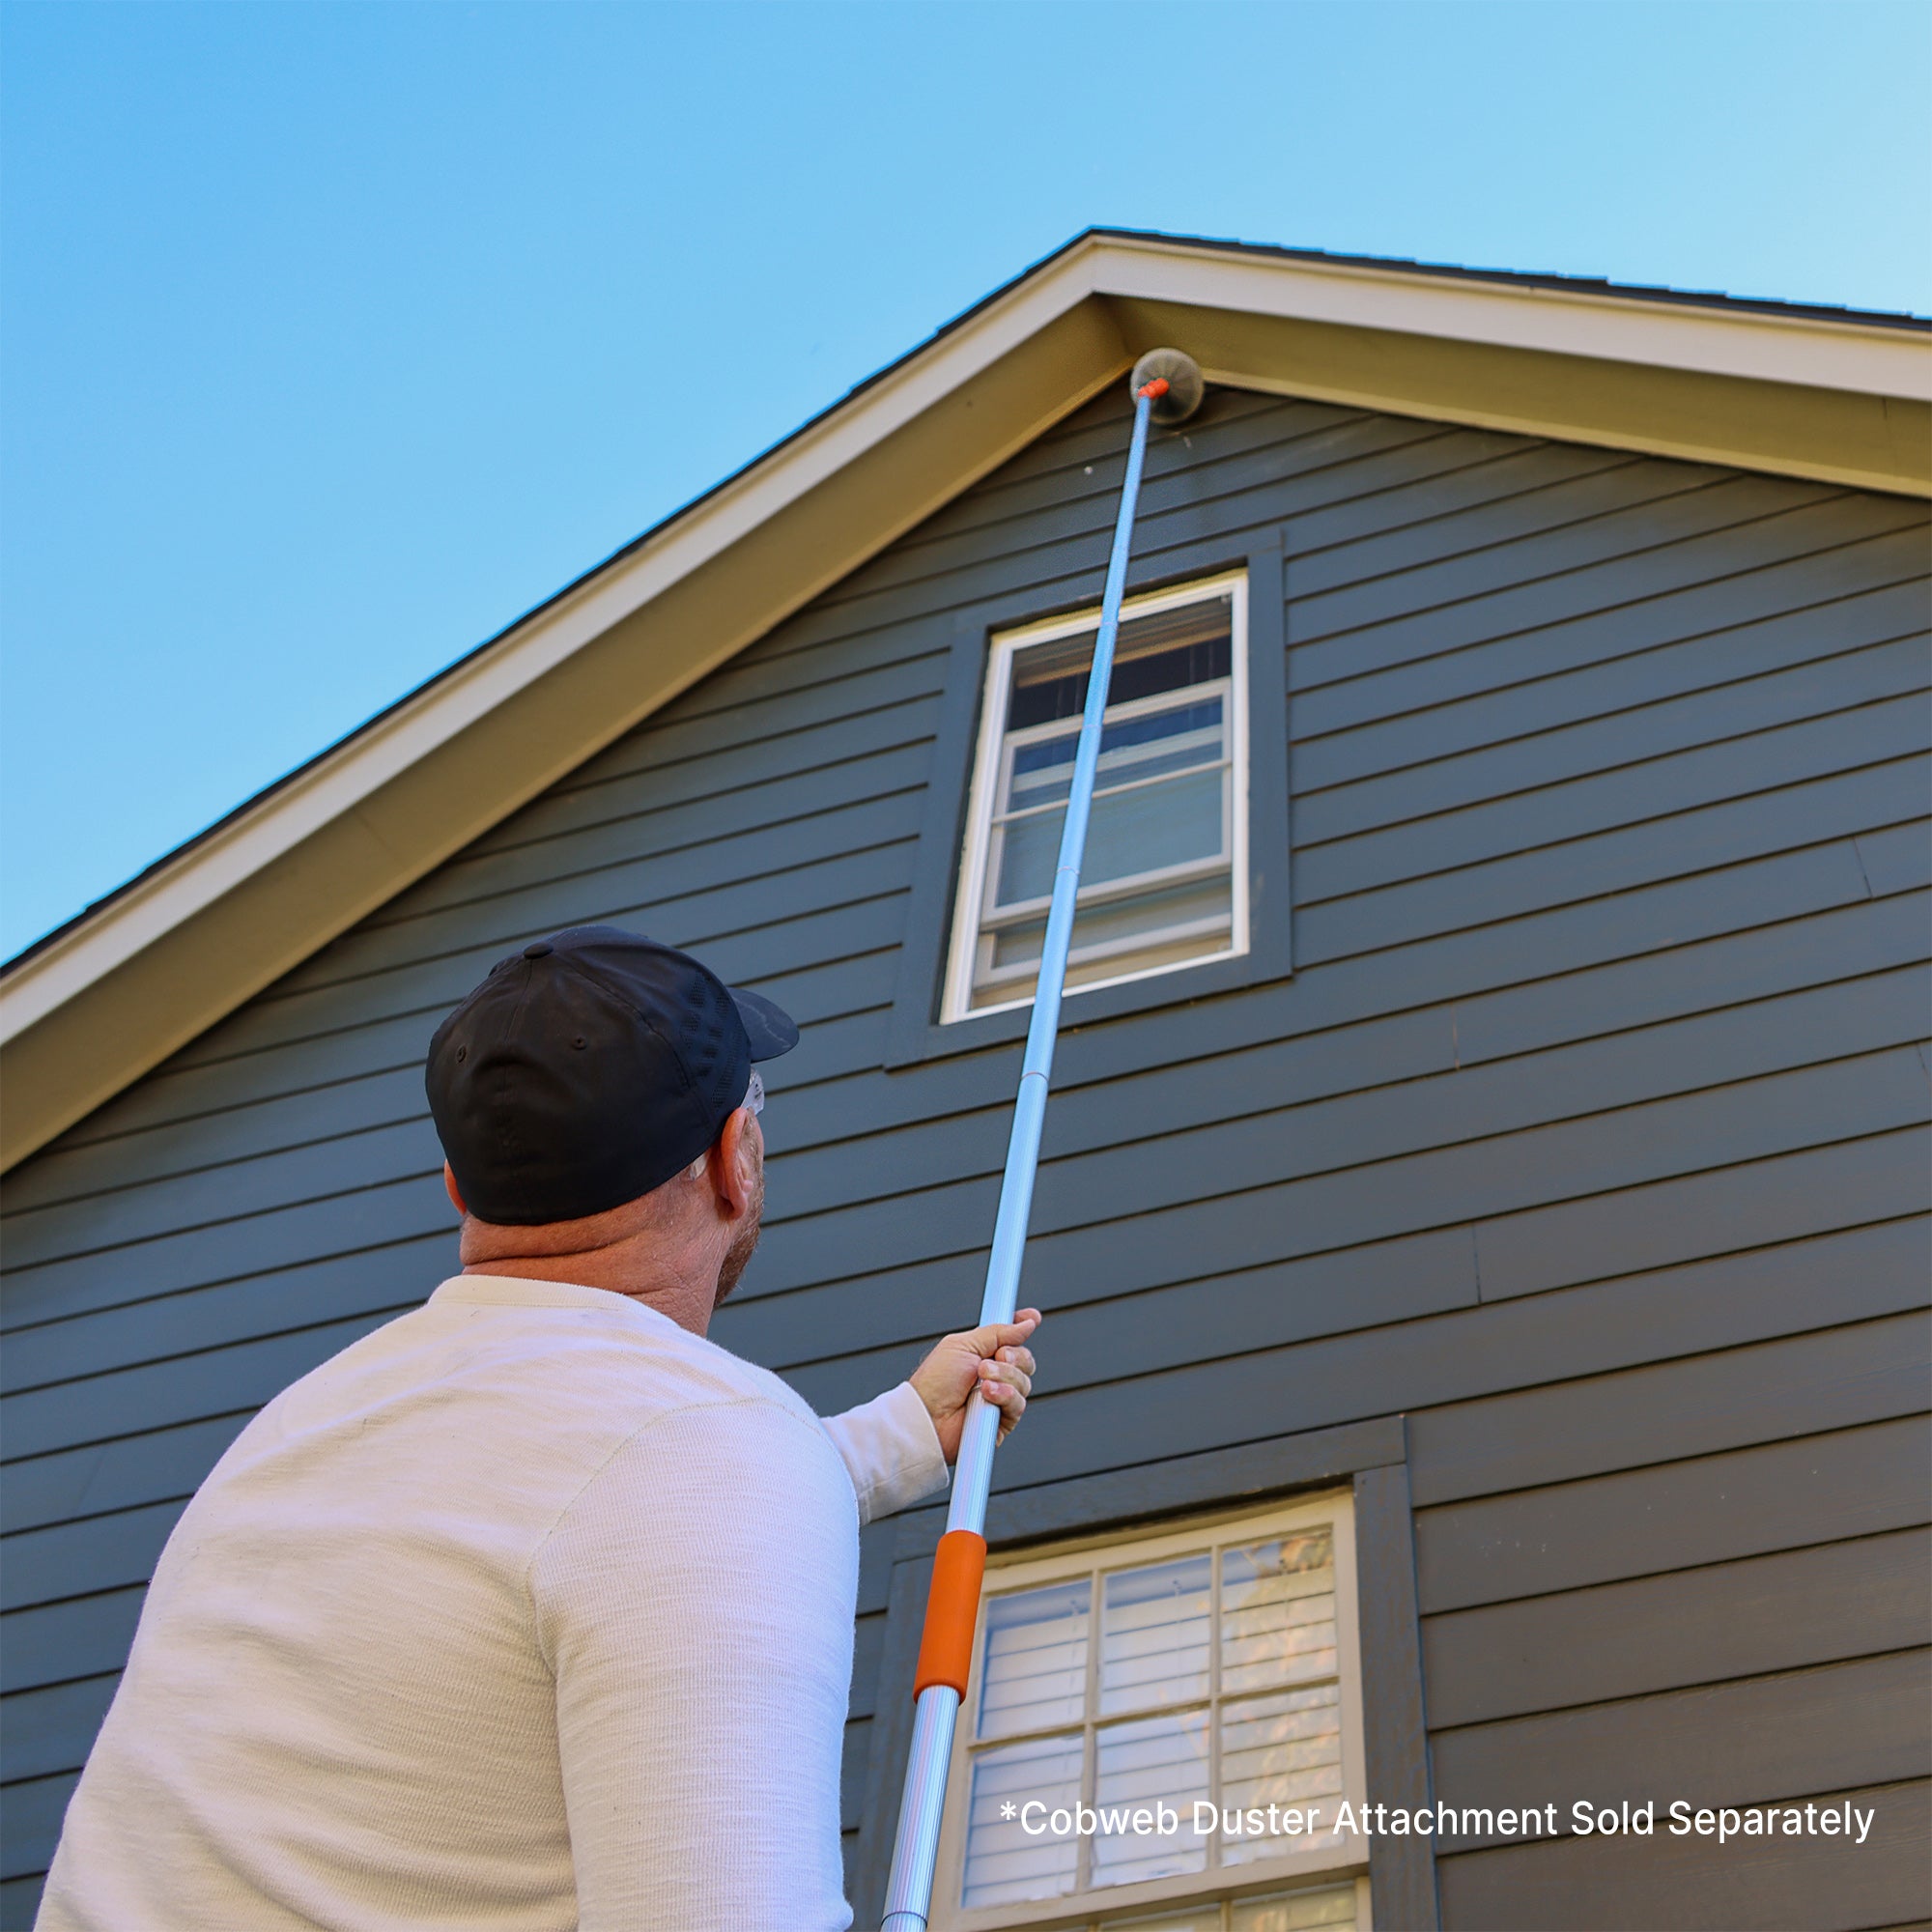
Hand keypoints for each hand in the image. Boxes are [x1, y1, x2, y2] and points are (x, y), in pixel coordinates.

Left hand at [909, 1311, 1039, 1462]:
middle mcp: (995, 1376)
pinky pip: (1019, 1404)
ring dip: (1005, 1377)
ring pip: (1024, 1382)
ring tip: (982, 1380)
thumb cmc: (935, 1382)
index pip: (1011, 1339)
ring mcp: (1000, 1399)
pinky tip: (987, 1395)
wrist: (927, 1415)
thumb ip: (997, 1333)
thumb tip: (1026, 1322)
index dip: (1022, 1327)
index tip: (1031, 1317)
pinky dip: (1005, 1396)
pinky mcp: (1002, 1421)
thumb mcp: (964, 1345)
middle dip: (1014, 1356)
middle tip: (995, 1357)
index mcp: (984, 1355)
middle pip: (1026, 1360)